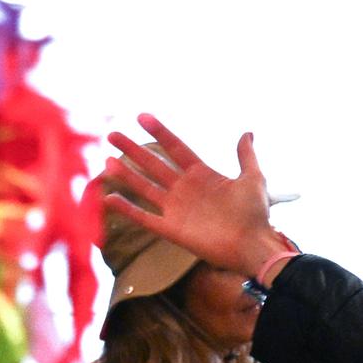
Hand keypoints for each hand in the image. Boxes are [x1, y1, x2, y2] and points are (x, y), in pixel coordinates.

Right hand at [101, 114, 293, 277]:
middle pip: (154, 165)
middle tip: (112, 134)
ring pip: (145, 187)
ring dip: (126, 175)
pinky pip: (144, 217)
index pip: (176, 149)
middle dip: (133, 150)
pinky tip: (108, 197)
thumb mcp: (253, 179)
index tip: (141, 117)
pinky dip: (126, 209)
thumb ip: (246, 156)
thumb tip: (247, 133)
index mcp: (203, 176)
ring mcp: (177, 209)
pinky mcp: (171, 229)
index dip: (160, 132)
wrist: (253, 246)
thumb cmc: (255, 215)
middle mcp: (186, 190)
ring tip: (107, 160)